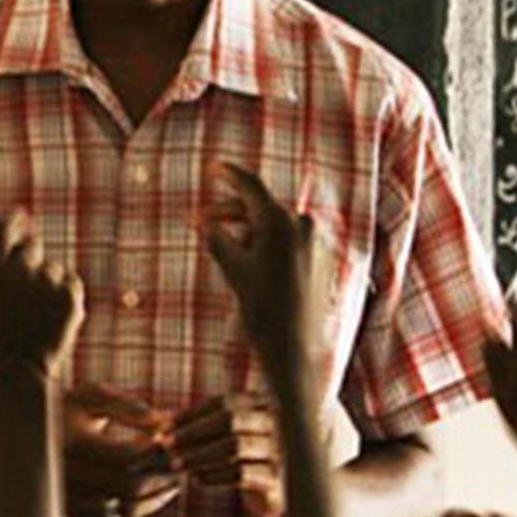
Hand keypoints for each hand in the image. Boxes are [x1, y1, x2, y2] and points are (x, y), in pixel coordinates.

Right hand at [0, 211, 85, 381]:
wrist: (21, 373)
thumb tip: (17, 238)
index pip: (2, 228)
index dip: (12, 219)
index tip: (20, 215)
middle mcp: (19, 270)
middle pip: (33, 245)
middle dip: (33, 259)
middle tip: (29, 290)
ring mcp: (47, 281)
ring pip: (54, 269)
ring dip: (50, 284)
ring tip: (39, 316)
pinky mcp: (71, 293)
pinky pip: (71, 283)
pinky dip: (66, 297)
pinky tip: (55, 319)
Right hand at [64, 384, 182, 516]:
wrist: (18, 439)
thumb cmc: (63, 409)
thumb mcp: (90, 398)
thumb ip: (129, 408)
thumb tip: (169, 422)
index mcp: (72, 443)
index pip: (130, 455)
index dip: (158, 450)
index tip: (170, 439)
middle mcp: (67, 475)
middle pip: (132, 484)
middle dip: (163, 474)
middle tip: (181, 461)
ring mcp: (69, 498)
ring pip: (126, 508)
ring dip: (156, 496)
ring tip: (172, 479)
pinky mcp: (72, 512)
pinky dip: (139, 507)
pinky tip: (151, 491)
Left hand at [169, 393, 284, 516]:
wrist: (275, 497)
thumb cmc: (243, 460)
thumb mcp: (222, 439)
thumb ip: (196, 428)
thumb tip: (155, 424)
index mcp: (261, 405)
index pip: (222, 402)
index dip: (189, 414)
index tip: (161, 429)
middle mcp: (275, 422)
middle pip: (229, 419)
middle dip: (192, 433)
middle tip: (164, 446)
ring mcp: (280, 449)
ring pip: (234, 446)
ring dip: (198, 455)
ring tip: (176, 465)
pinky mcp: (277, 478)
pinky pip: (242, 474)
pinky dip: (215, 476)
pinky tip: (197, 480)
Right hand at [202, 162, 336, 393]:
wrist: (294, 349)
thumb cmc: (263, 310)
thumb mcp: (233, 271)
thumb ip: (219, 240)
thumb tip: (208, 225)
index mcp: (281, 223)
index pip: (250, 187)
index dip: (230, 174)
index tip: (215, 167)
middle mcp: (301, 226)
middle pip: (258, 207)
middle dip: (228, 212)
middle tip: (199, 222)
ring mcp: (311, 243)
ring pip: (270, 226)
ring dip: (244, 231)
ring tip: (219, 246)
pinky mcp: (316, 260)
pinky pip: (285, 241)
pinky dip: (262, 244)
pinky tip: (244, 260)